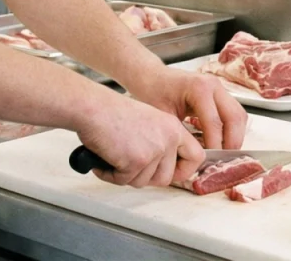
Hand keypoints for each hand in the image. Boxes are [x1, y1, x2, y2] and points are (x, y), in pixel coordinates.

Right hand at [74, 92, 203, 187]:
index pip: (197, 156)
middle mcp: (168, 138)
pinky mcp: (137, 160)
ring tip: (113, 158)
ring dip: (126, 176)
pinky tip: (103, 160)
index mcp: (174, 127)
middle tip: (129, 168)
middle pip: (166, 178)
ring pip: (144, 182)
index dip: (184, 170)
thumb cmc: (112, 113)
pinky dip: (110, 175)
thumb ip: (160, 142)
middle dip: (145, 178)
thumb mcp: (148, 122)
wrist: (93, 107)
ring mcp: (154, 150)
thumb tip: (161, 168)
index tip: (172, 174)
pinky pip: (124, 181)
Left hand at [124, 67, 246, 150]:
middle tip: (222, 160)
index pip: (215, 122)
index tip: (208, 161)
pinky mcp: (220, 94)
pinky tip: (219, 141)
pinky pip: (233, 113)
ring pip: (239, 115)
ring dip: (235, 136)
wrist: (150, 76)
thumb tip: (197, 157)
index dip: (215, 145)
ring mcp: (219, 88)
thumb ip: (181, 135)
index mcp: (199, 88)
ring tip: (222, 153)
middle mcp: (214, 85)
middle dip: (231, 142)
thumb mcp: (163, 117)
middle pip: (235, 117)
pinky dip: (231, 129)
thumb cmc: (152, 93)